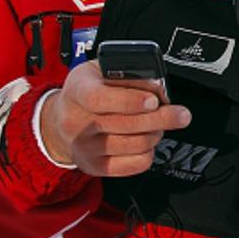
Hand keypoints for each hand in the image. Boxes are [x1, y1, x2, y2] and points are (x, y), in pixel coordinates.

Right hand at [39, 60, 190, 175]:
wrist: (58, 121)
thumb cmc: (86, 92)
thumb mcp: (99, 71)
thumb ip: (127, 74)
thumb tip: (158, 88)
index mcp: (77, 92)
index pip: (99, 99)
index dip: (130, 100)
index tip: (154, 100)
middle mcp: (76, 122)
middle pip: (126, 124)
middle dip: (162, 118)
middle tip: (180, 114)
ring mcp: (84, 148)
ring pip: (136, 145)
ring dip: (157, 133)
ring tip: (159, 124)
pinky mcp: (95, 166)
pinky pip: (134, 164)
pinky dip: (149, 152)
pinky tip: (147, 141)